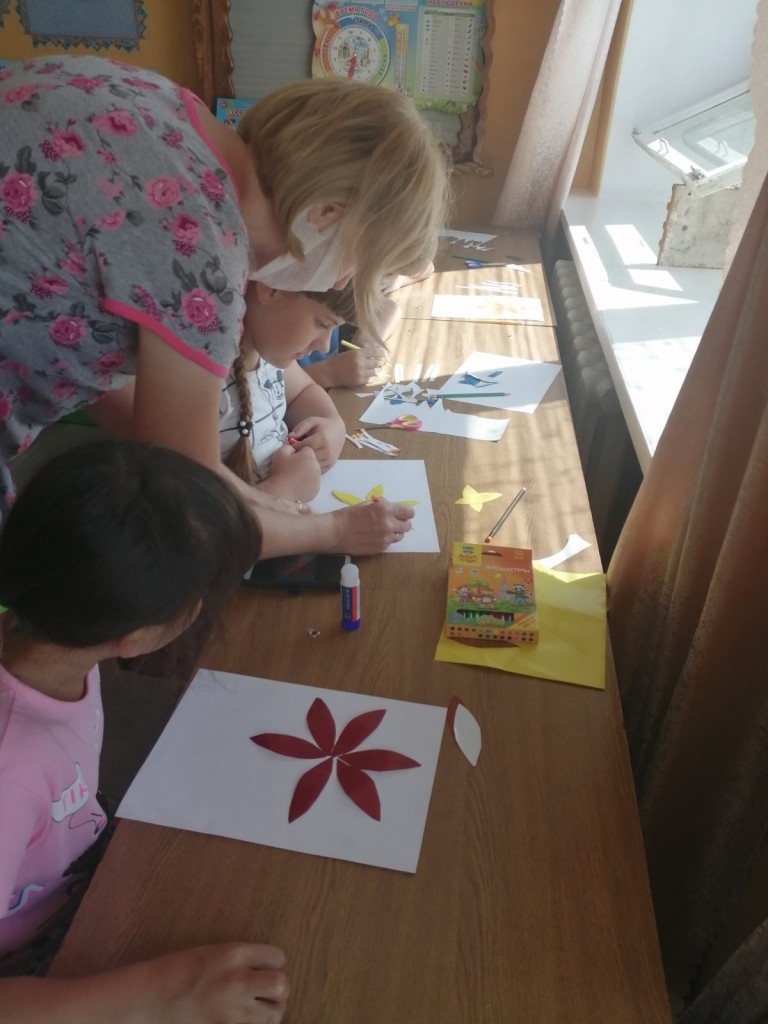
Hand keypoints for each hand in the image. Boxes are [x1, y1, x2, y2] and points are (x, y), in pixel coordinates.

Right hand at [139, 942, 287, 1023]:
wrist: (149, 999)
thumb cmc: (177, 971)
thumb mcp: (211, 953)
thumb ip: (239, 959)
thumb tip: (264, 969)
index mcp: (232, 954)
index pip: (277, 957)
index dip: (273, 963)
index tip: (265, 968)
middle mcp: (236, 981)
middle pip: (281, 985)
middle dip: (279, 989)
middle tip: (268, 992)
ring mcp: (231, 1010)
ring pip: (273, 1014)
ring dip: (270, 1011)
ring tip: (258, 1009)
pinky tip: (245, 1020)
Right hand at [262, 444, 320, 502]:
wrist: (281, 493)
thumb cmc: (280, 471)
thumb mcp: (280, 453)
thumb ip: (289, 446)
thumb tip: (294, 448)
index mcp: (309, 456)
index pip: (307, 450)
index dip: (298, 453)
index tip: (291, 458)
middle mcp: (317, 467)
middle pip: (312, 461)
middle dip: (304, 462)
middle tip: (292, 468)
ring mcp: (318, 479)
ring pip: (313, 472)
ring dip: (306, 472)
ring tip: (295, 477)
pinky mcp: (316, 489)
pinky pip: (313, 482)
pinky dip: (307, 483)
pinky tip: (297, 485)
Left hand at [288, 415, 345, 470]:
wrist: (337, 431)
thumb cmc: (322, 425)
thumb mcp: (311, 421)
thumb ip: (300, 427)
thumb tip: (290, 437)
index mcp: (323, 439)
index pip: (303, 446)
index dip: (294, 446)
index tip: (290, 444)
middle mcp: (327, 451)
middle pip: (307, 457)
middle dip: (297, 455)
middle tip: (292, 452)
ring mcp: (329, 460)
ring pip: (311, 466)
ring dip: (303, 463)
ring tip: (299, 456)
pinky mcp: (330, 466)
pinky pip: (316, 470)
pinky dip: (309, 467)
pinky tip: (306, 461)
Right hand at [307, 347, 382, 388]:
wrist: (329, 373)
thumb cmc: (338, 361)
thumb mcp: (350, 353)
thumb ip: (361, 353)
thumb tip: (374, 354)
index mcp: (358, 353)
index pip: (374, 352)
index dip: (380, 353)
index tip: (383, 354)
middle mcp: (361, 363)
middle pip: (376, 363)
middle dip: (377, 363)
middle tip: (377, 364)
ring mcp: (361, 373)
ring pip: (374, 372)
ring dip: (374, 371)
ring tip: (372, 370)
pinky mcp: (359, 381)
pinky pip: (368, 379)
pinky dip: (368, 377)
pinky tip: (364, 375)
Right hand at [325, 499, 414, 554]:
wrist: (335, 532)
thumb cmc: (348, 515)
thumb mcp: (366, 504)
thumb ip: (381, 505)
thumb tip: (389, 506)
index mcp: (385, 509)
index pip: (409, 512)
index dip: (407, 513)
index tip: (404, 514)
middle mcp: (389, 524)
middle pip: (407, 526)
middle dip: (402, 523)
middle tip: (394, 522)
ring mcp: (385, 538)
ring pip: (400, 536)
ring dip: (394, 533)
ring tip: (383, 531)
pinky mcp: (380, 548)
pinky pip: (389, 544)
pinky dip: (385, 540)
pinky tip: (375, 537)